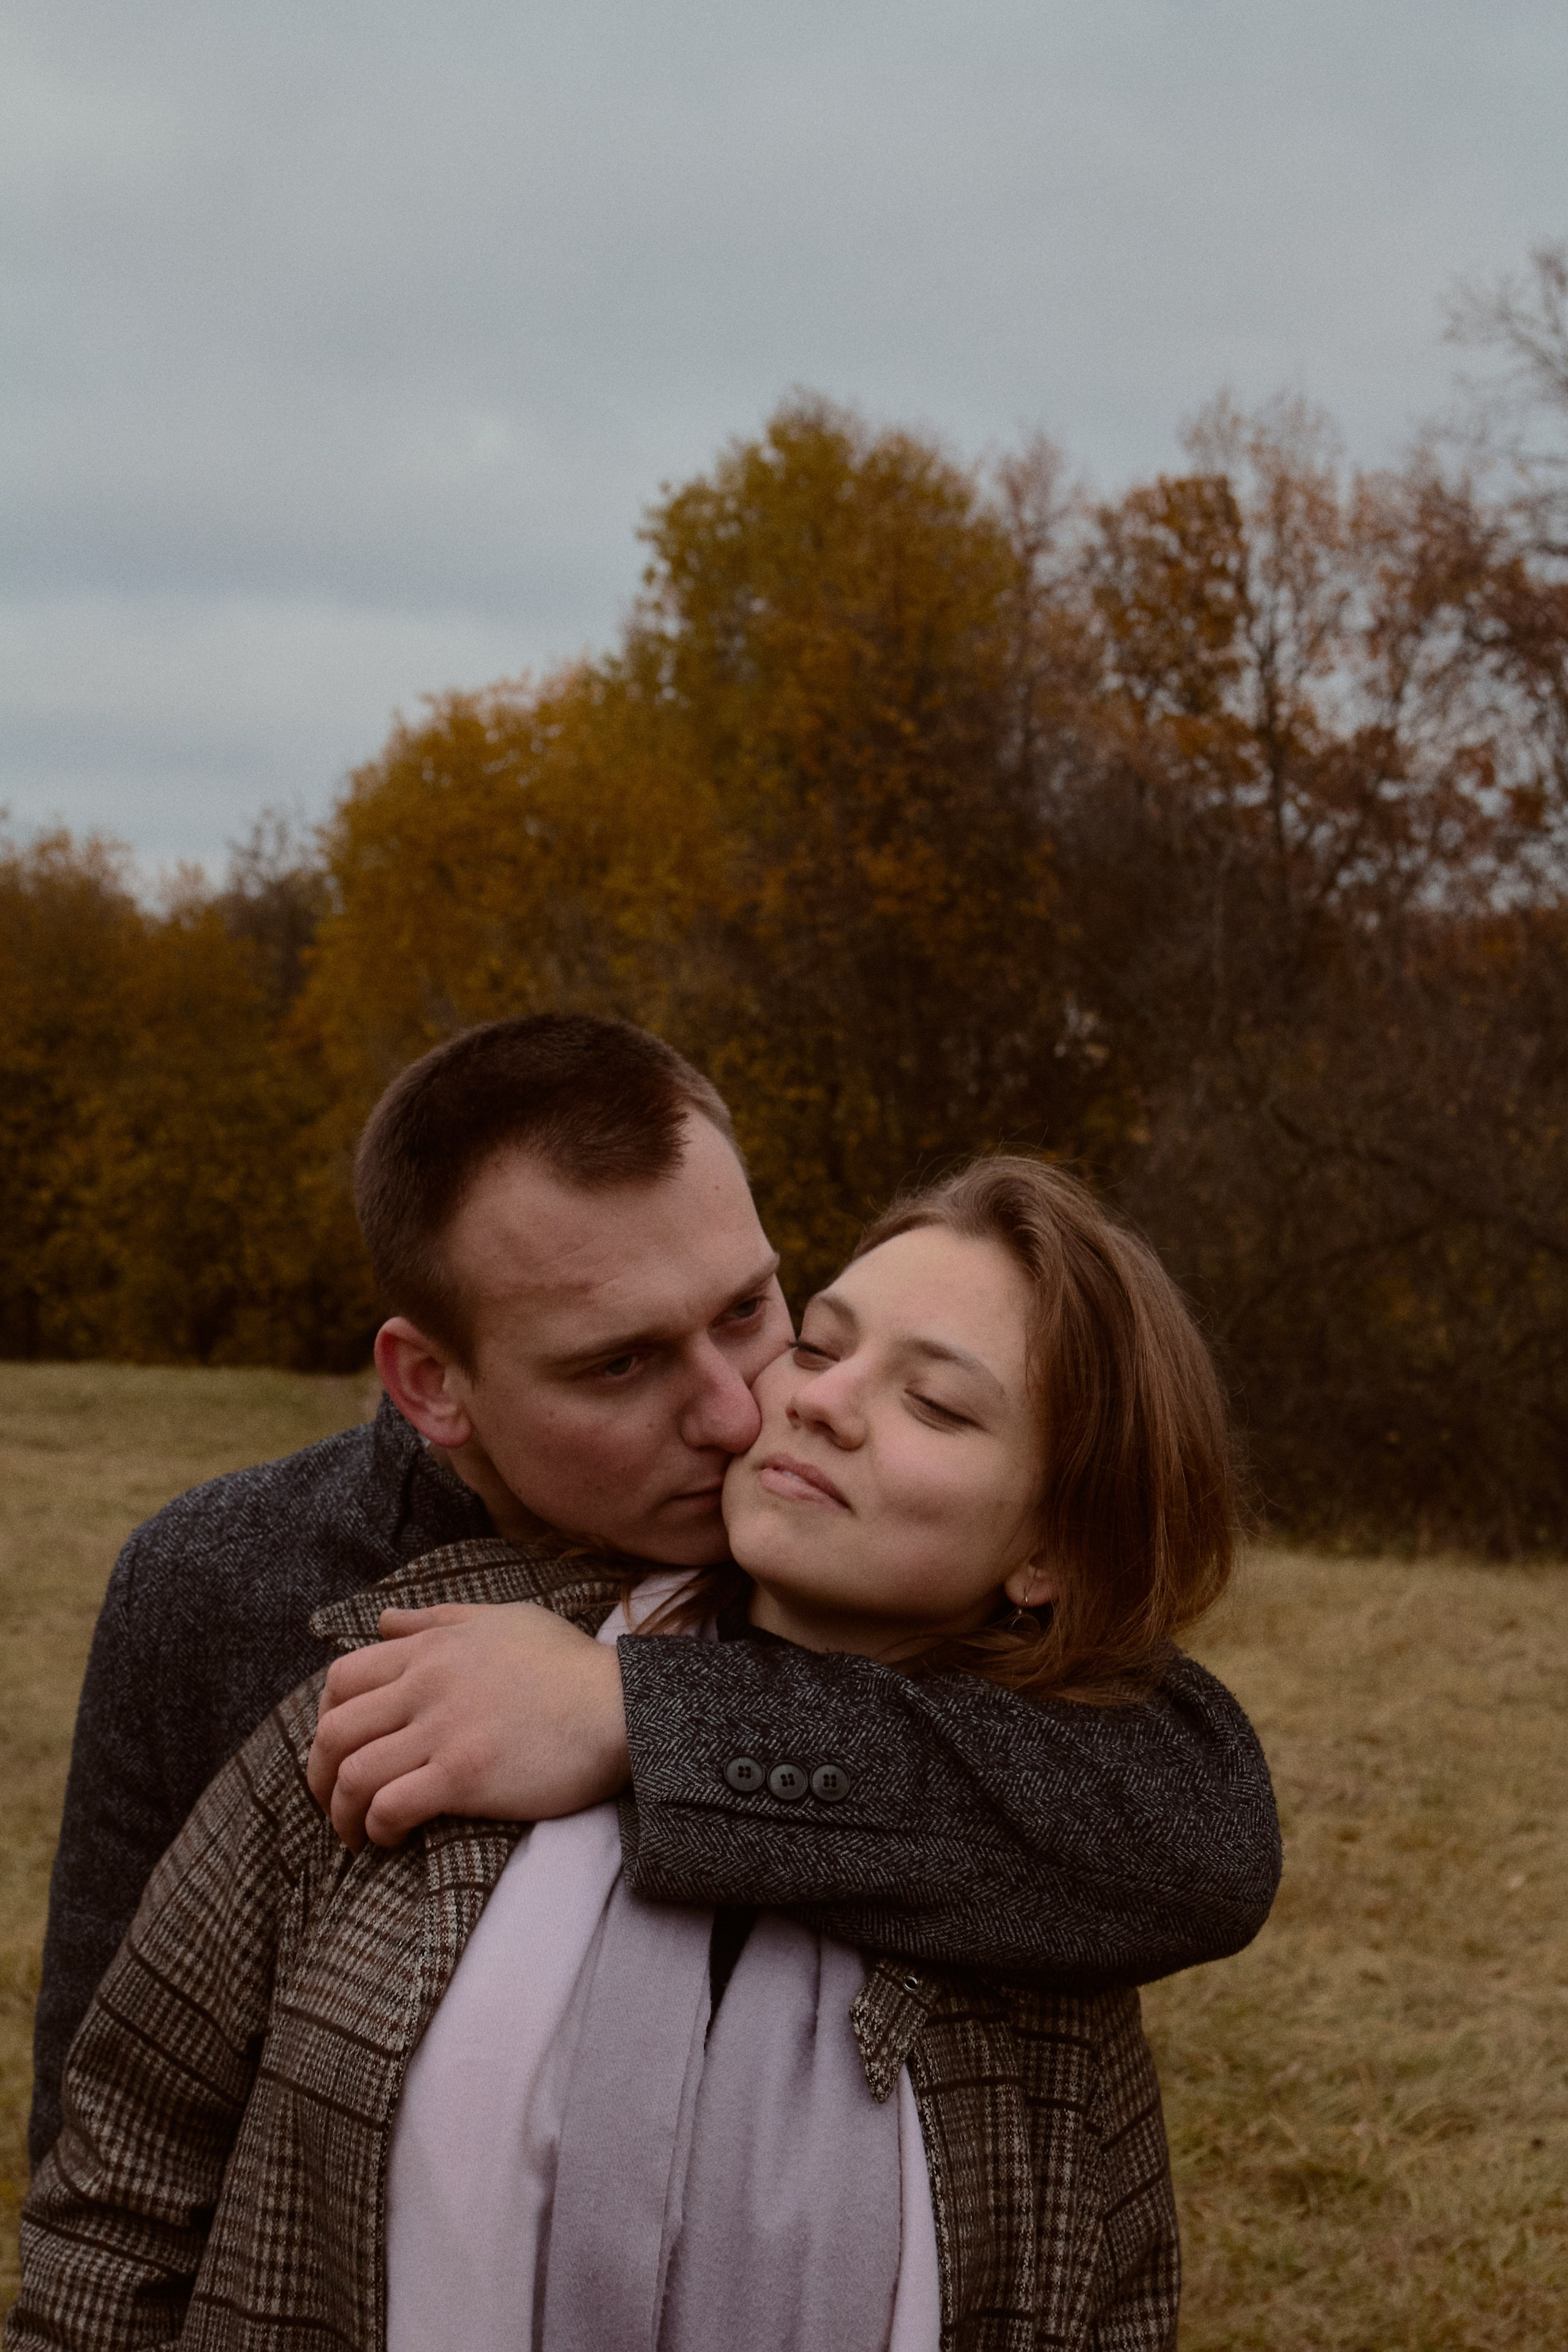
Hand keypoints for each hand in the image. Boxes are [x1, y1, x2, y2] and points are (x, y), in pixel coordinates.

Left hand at [307, 1601, 631, 1849]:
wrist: (620, 1706)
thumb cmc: (567, 1664)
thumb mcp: (502, 1619)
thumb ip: (438, 1618)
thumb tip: (383, 1620)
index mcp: (432, 1648)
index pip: (342, 1679)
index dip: (325, 1719)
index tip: (337, 1749)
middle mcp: (427, 1684)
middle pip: (335, 1730)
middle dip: (318, 1774)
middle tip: (332, 1801)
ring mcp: (444, 1730)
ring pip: (354, 1774)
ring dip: (340, 1811)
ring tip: (354, 1833)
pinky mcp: (465, 1775)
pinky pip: (392, 1805)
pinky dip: (377, 1827)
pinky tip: (389, 1838)